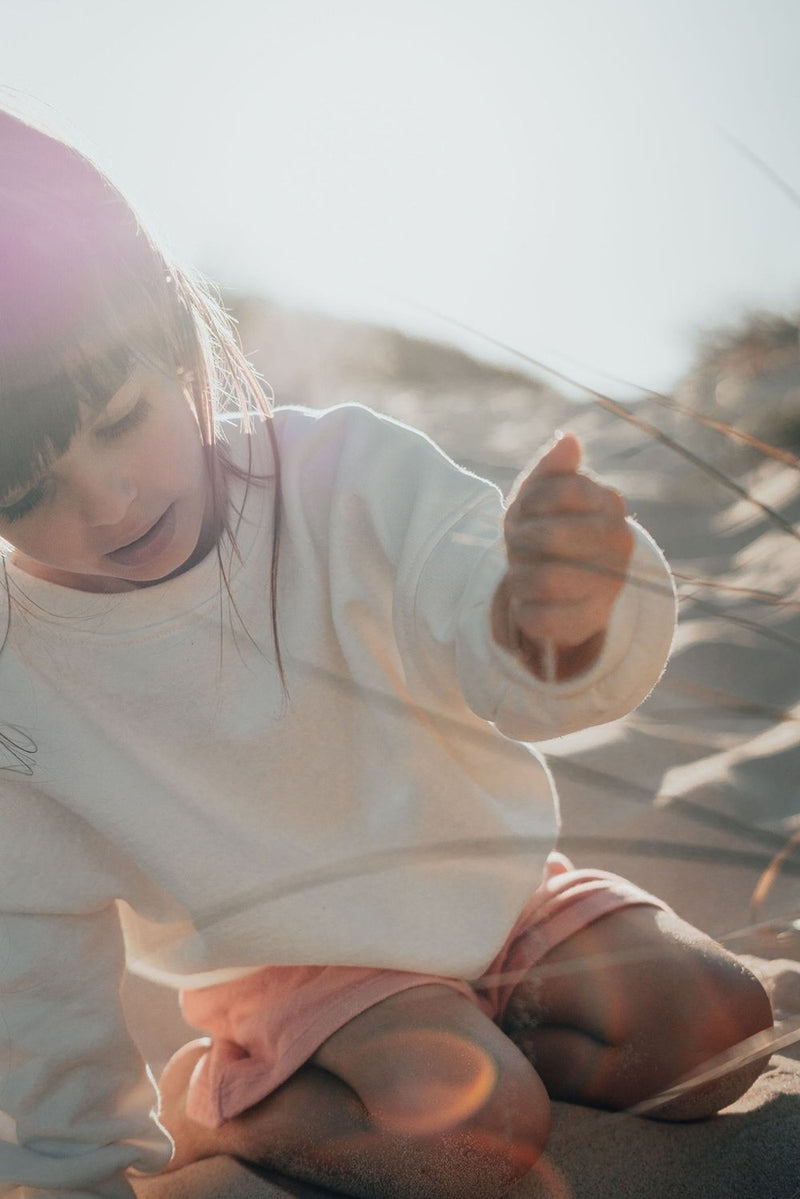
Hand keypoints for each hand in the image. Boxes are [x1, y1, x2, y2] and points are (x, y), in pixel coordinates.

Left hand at [491, 432, 633, 680]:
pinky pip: (536, 616)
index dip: (526, 502)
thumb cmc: (548, 530)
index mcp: (609, 503)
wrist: (563, 588)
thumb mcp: (541, 497)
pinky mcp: (590, 623)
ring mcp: (609, 585)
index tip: (525, 511)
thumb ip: (551, 470)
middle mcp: (619, 542)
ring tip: (524, 575)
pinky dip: (522, 609)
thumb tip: (567, 440)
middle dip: (520, 541)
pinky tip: (531, 603)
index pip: (554, 491)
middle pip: (545, 537)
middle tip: (520, 546)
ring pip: (539, 580)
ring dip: (518, 577)